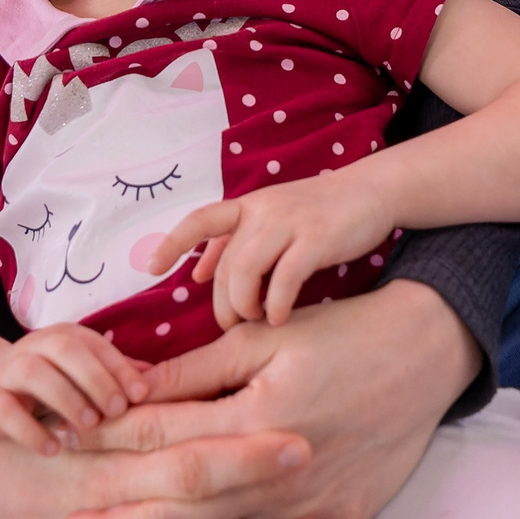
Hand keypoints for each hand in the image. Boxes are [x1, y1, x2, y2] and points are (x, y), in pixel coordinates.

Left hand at [0, 281, 474, 518]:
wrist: (425, 352)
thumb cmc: (340, 333)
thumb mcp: (263, 338)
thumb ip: (195, 370)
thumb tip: (129, 387)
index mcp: (253, 415)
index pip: (161, 435)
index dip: (106, 442)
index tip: (62, 448)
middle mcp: (277, 473)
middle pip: (182, 512)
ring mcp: (310, 510)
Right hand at [0, 322, 148, 453]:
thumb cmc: (48, 383)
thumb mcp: (82, 376)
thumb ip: (115, 376)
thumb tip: (159, 383)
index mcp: (65, 337)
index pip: (96, 344)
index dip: (120, 368)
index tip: (142, 395)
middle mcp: (35, 347)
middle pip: (66, 350)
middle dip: (95, 379)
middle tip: (117, 411)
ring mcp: (7, 371)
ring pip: (34, 373)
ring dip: (65, 398)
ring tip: (88, 427)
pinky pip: (6, 411)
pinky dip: (31, 431)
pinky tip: (54, 449)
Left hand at [152, 172, 398, 328]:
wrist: (369, 191)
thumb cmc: (315, 212)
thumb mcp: (270, 217)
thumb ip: (234, 241)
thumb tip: (196, 271)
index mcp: (246, 206)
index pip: (199, 220)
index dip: (172, 243)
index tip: (150, 270)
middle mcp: (262, 211)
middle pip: (225, 265)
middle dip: (223, 304)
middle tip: (233, 326)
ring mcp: (288, 222)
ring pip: (245, 271)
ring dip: (244, 306)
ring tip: (256, 321)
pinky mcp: (316, 238)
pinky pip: (284, 278)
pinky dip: (276, 304)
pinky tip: (280, 317)